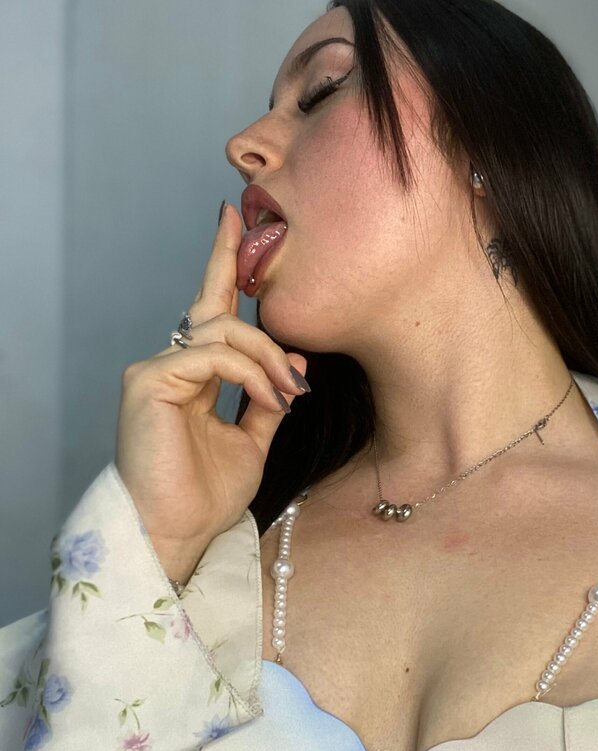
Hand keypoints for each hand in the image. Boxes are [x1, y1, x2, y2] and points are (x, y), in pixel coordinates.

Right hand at [114, 203, 307, 577]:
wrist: (179, 533)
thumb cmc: (207, 495)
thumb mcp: (253, 441)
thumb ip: (269, 397)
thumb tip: (295, 360)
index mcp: (191, 376)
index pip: (210, 311)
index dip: (223, 263)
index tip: (236, 217)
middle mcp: (168, 365)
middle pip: (219, 315)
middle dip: (267, 336)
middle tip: (296, 382)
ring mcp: (154, 371)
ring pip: (222, 333)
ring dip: (267, 361)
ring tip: (287, 398)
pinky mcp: (149, 381)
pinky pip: (212, 356)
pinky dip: (250, 373)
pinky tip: (270, 400)